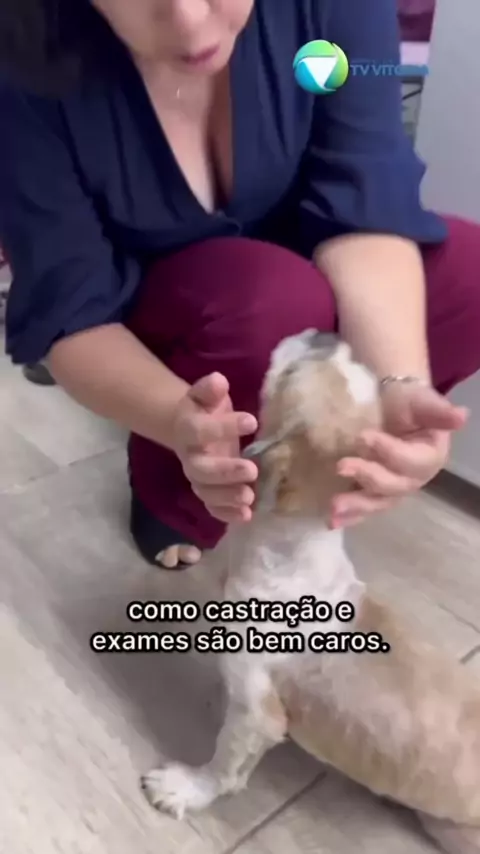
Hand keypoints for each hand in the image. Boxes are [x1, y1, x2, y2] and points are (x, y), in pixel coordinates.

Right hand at [172, 372, 257, 523]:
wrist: (191, 429)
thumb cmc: (206, 410)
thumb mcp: (207, 395)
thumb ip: (210, 389)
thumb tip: (219, 380)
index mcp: (187, 430)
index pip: (199, 430)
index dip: (223, 427)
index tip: (251, 421)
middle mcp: (190, 458)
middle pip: (201, 470)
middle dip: (226, 472)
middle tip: (252, 470)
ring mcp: (198, 478)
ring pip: (206, 492)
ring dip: (228, 496)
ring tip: (250, 496)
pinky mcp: (209, 493)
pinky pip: (213, 507)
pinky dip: (227, 514)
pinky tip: (247, 516)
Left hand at [330, 382, 468, 528]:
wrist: (392, 406)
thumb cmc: (409, 404)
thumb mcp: (422, 401)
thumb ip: (438, 411)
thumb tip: (462, 415)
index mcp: (430, 458)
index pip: (412, 461)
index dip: (389, 452)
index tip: (363, 435)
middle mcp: (414, 479)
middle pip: (393, 486)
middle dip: (368, 478)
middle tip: (341, 466)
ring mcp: (393, 490)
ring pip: (377, 503)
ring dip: (356, 506)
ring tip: (334, 507)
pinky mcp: (373, 494)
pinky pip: (363, 509)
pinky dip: (348, 517)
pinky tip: (332, 522)